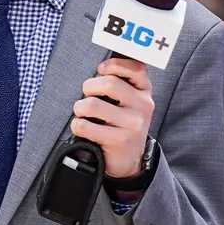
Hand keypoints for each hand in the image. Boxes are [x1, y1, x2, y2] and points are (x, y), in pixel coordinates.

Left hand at [72, 58, 153, 178]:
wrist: (130, 160)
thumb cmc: (124, 124)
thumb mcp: (132, 102)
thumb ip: (123, 83)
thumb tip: (102, 67)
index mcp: (145, 92)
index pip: (135, 68)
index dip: (113, 64)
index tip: (101, 69)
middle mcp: (143, 106)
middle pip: (108, 83)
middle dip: (89, 87)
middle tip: (87, 96)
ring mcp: (132, 124)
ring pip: (92, 105)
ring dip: (79, 108)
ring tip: (83, 114)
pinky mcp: (119, 141)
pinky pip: (85, 126)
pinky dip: (77, 126)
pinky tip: (84, 129)